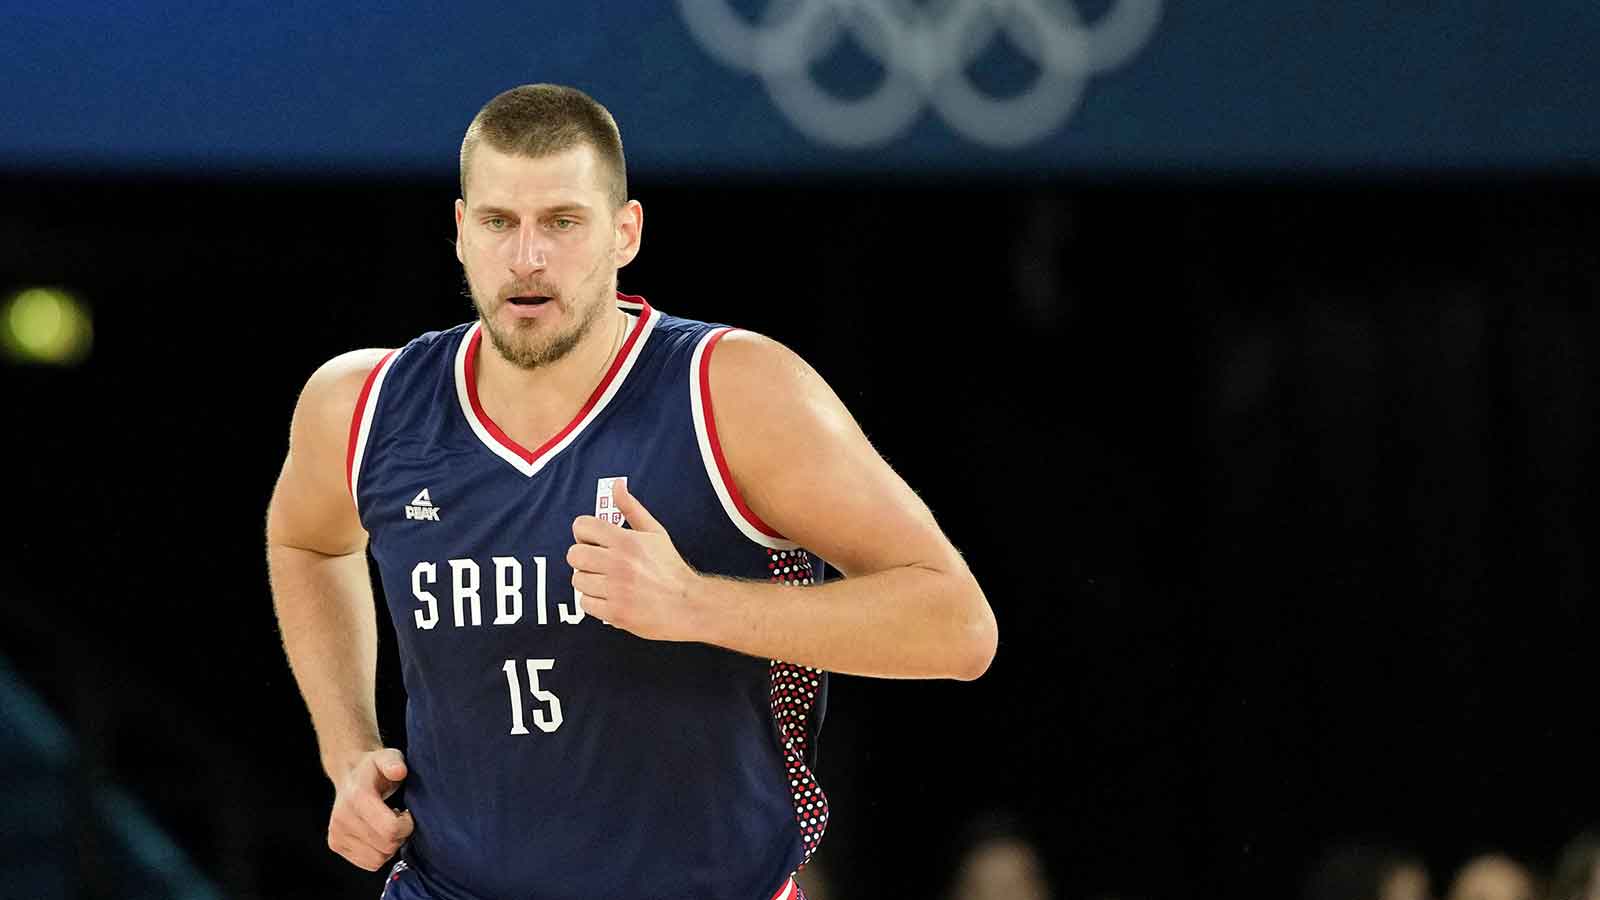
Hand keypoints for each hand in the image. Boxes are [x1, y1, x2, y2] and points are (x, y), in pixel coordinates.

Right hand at [327, 748, 414, 870]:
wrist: (351, 774)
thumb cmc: (375, 768)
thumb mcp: (388, 757)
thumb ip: (394, 762)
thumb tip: (399, 771)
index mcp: (357, 798)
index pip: (391, 830)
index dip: (407, 825)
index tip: (406, 813)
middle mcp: (342, 818)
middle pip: (386, 847)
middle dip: (400, 836)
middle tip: (398, 818)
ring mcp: (336, 833)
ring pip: (378, 859)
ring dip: (389, 846)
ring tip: (387, 825)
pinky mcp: (335, 844)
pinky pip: (368, 863)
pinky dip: (379, 853)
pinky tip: (378, 834)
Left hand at [568, 481, 702, 641]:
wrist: (688, 604)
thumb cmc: (670, 567)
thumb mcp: (655, 533)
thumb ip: (631, 508)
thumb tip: (617, 485)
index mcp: (627, 541)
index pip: (582, 526)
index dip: (584, 533)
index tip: (593, 541)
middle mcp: (619, 564)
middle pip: (574, 554)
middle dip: (583, 558)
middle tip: (598, 563)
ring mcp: (616, 590)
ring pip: (577, 580)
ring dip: (589, 581)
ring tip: (606, 582)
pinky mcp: (614, 613)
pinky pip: (585, 603)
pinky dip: (594, 601)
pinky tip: (610, 597)